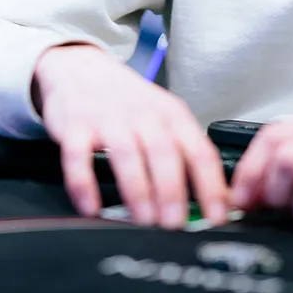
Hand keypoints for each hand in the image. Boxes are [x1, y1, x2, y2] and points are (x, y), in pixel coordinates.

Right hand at [32, 43, 228, 229]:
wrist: (82, 68)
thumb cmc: (128, 101)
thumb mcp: (164, 117)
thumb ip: (184, 153)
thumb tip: (212, 202)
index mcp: (172, 115)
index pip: (200, 152)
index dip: (211, 186)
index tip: (217, 216)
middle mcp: (143, 115)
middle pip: (164, 153)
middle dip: (172, 191)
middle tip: (175, 223)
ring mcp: (108, 118)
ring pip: (126, 155)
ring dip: (137, 190)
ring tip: (144, 220)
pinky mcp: (75, 126)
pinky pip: (78, 157)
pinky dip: (84, 184)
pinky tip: (91, 208)